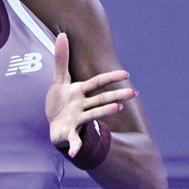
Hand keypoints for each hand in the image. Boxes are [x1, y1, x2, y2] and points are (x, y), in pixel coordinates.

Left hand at [46, 33, 136, 157]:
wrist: (54, 124)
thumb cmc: (60, 102)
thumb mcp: (58, 80)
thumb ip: (61, 59)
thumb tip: (62, 34)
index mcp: (80, 92)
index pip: (97, 83)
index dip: (110, 78)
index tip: (126, 73)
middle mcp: (82, 106)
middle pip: (100, 100)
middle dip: (115, 96)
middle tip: (134, 92)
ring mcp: (77, 120)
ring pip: (92, 116)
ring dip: (104, 113)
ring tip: (118, 109)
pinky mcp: (68, 134)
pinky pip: (74, 141)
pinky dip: (76, 148)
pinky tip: (76, 154)